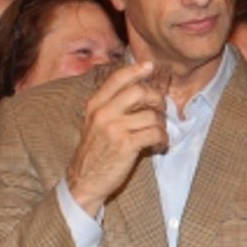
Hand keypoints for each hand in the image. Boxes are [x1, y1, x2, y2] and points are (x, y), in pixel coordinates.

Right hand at [66, 62, 167, 214]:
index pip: (117, 79)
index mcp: (95, 105)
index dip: (136, 70)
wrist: (84, 181)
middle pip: (140, 91)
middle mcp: (103, 113)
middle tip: (160, 111)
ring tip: (158, 135)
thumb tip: (141, 90)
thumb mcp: (95, 124)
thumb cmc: (95, 152)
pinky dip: (162, 140)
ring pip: (152, 115)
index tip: (150, 66)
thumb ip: (112, 106)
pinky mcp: (126, 145)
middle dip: (157, 99)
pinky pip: (155, 133)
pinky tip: (158, 146)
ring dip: (162, 126)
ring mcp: (114, 128)